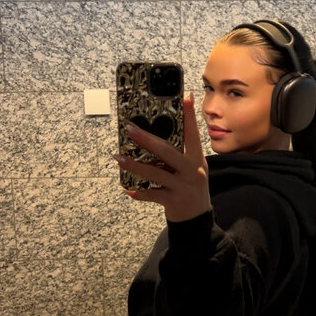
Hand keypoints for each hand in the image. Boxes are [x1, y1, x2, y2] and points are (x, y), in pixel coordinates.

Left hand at [112, 93, 212, 222]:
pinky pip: (152, 194)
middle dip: (146, 139)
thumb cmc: (191, 187)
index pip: (193, 133)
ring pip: (155, 173)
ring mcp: (183, 186)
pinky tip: (127, 189)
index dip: (189, 115)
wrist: (197, 219)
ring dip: (134, 165)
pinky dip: (138, 192)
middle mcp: (192, 170)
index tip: (185, 97)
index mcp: (197, 158)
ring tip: (118, 158)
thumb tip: (159, 132)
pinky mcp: (173, 201)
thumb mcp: (193, 167)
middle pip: (167, 151)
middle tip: (129, 128)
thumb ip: (182, 151)